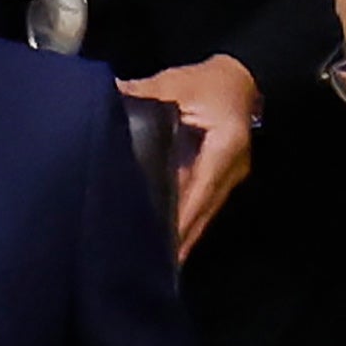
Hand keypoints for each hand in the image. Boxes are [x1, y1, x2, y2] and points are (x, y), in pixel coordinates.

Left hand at [118, 53, 260, 258]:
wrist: (240, 79)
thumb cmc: (206, 82)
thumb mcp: (174, 83)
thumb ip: (142, 94)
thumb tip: (106, 100)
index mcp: (225, 144)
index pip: (201, 186)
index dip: (183, 216)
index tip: (165, 242)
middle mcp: (231, 168)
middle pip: (204, 210)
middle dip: (180, 238)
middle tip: (151, 266)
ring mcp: (230, 178)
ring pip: (204, 214)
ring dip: (184, 236)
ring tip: (157, 263)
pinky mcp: (221, 181)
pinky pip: (203, 207)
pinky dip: (186, 223)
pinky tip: (168, 240)